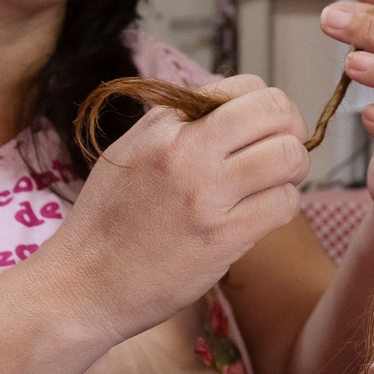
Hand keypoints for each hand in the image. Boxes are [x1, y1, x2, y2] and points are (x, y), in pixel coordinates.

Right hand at [33, 74, 309, 341]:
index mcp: (164, 126)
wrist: (82, 285)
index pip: (248, 88)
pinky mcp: (222, 238)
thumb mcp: (131, 150)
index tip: (262, 131)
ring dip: (292, 171)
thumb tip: (231, 108)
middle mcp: (186, 152)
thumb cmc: (106, 221)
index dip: (266, 108)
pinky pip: (283, 204)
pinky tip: (261, 216)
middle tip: (282, 153)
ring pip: (289, 157)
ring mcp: (206, 195)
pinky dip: (282, 206)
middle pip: (276, 113)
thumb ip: (179, 124)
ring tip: (272, 186)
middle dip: (292, 130)